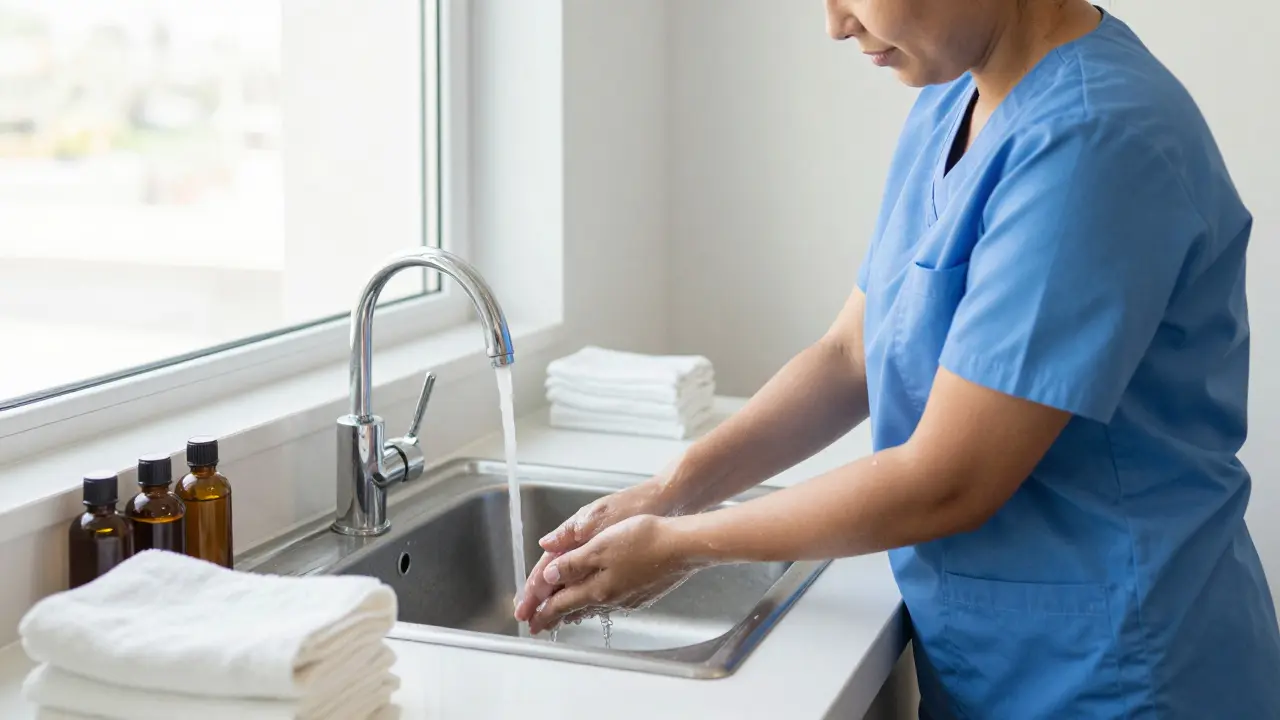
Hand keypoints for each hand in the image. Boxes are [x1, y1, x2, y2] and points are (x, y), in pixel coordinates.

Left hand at [514, 480, 673, 622]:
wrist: (683, 547)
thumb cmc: (643, 539)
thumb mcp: (600, 545)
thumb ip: (573, 563)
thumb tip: (550, 577)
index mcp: (596, 587)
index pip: (560, 603)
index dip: (541, 610)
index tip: (528, 620)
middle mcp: (610, 598)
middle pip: (574, 609)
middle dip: (554, 617)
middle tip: (538, 627)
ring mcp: (628, 598)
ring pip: (592, 606)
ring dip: (574, 611)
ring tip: (563, 617)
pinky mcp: (643, 593)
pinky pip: (610, 602)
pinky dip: (595, 603)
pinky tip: (598, 600)